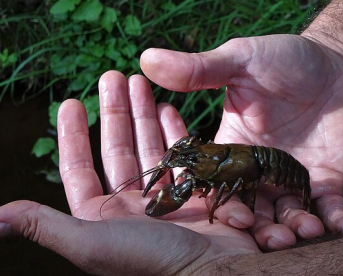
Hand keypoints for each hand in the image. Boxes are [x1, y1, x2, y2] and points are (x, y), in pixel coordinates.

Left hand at [0, 71, 281, 275]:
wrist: (217, 271)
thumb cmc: (151, 259)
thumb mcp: (91, 243)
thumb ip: (46, 227)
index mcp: (102, 216)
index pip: (79, 168)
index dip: (72, 135)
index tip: (70, 101)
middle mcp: (131, 205)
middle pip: (117, 149)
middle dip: (114, 112)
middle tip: (114, 76)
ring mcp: (165, 195)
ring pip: (149, 145)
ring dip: (143, 114)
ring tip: (141, 83)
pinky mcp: (194, 190)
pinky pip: (180, 154)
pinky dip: (174, 130)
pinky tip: (168, 108)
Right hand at [141, 35, 342, 236]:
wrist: (335, 64)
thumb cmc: (284, 60)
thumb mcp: (239, 61)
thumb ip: (198, 69)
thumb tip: (146, 58)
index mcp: (231, 151)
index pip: (216, 185)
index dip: (220, 203)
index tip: (229, 214)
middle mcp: (258, 173)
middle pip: (252, 211)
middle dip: (259, 228)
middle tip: (271, 236)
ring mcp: (292, 180)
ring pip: (288, 217)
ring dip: (296, 229)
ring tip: (305, 231)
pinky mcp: (327, 183)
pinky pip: (331, 209)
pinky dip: (337, 221)